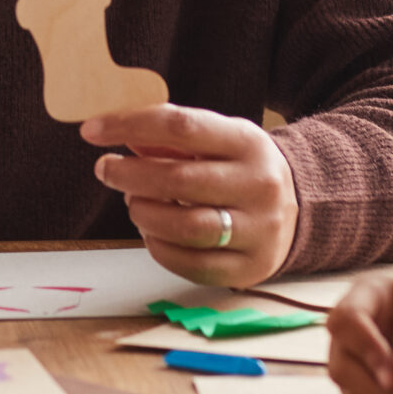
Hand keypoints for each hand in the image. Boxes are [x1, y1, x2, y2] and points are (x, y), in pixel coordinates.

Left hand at [82, 104, 299, 286]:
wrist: (299, 208)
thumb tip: (119, 132)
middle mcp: (259, 185)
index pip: (181, 126)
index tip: (92, 130)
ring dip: (143, 213)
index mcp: (248, 142)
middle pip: (179, 179)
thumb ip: (169, 136)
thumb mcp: (215, 140)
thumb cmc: (239, 168)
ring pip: (185, 226)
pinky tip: (151, 231)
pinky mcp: (249, 268)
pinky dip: (158, 247)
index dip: (130, 125)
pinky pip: (190, 263)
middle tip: (106, 169)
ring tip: (133, 202)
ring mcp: (258, 230)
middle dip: (129, 174)